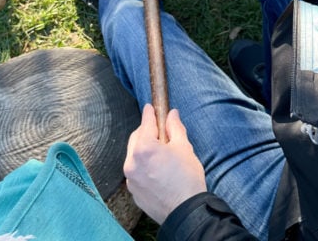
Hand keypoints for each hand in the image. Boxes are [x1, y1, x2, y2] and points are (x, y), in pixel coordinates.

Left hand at [124, 104, 206, 224]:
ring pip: (134, 155)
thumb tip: (172, 114)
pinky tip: (156, 168)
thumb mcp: (184, 147)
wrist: (185, 211)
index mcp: (144, 148)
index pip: (145, 123)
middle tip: (161, 131)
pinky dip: (142, 165)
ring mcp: (131, 178)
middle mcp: (132, 162)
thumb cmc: (186, 178)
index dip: (150, 113)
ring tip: (160, 152)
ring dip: (143, 149)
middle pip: (136, 138)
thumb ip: (174, 128)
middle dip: (146, 131)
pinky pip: (135, 171)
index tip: (151, 106)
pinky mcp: (133, 191)